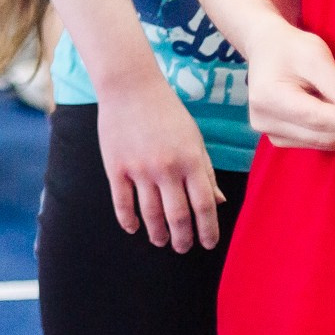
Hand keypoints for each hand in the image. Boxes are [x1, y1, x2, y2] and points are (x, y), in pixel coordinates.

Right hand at [97, 71, 224, 251]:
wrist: (129, 87)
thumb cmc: (167, 111)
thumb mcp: (194, 139)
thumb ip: (206, 171)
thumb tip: (218, 203)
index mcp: (191, 161)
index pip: (205, 206)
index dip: (208, 230)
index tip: (208, 244)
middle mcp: (167, 168)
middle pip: (178, 216)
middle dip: (183, 238)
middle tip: (183, 248)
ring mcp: (139, 168)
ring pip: (150, 213)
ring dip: (157, 233)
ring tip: (160, 241)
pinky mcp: (116, 166)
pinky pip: (122, 202)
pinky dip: (128, 220)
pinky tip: (134, 228)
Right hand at [248, 21, 334, 151]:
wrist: (265, 47)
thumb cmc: (290, 46)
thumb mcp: (315, 54)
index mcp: (268, 97)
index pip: (318, 118)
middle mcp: (264, 121)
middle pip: (323, 136)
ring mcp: (270, 132)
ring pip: (324, 143)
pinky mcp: (279, 138)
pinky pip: (318, 143)